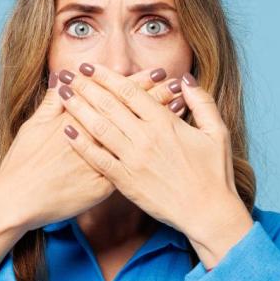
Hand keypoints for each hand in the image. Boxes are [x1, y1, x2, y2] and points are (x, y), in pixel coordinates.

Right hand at [0, 66, 189, 231]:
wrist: (19, 199)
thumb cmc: (23, 163)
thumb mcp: (34, 126)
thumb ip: (52, 102)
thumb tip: (62, 79)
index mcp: (78, 119)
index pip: (114, 96)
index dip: (137, 84)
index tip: (156, 73)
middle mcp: (93, 138)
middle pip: (131, 114)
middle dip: (155, 98)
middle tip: (176, 84)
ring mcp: (101, 162)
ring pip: (136, 139)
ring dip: (159, 123)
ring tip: (180, 108)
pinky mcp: (103, 186)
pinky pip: (132, 167)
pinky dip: (151, 153)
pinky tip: (167, 146)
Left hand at [56, 61, 252, 266]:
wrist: (208, 213)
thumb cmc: (216, 174)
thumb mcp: (217, 132)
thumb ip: (202, 102)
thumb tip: (185, 79)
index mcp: (166, 123)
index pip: (129, 91)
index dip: (106, 77)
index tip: (90, 67)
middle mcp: (146, 138)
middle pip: (109, 104)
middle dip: (86, 86)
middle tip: (68, 74)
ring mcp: (133, 160)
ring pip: (99, 127)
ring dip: (78, 108)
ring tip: (62, 93)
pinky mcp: (126, 182)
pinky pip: (98, 159)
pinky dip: (81, 143)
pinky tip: (67, 130)